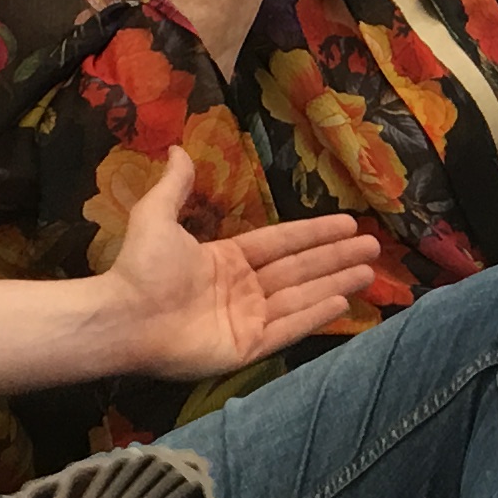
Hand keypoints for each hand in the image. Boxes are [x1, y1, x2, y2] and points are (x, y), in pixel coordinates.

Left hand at [95, 146, 376, 378]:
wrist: (124, 316)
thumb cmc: (141, 268)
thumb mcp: (156, 217)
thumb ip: (175, 187)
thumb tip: (179, 149)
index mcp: (225, 261)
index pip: (281, 244)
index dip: (314, 233)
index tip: (348, 223)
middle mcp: (242, 290)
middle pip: (299, 269)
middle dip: (336, 257)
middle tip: (373, 246)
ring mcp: (246, 320)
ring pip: (301, 297)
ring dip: (335, 283)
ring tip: (368, 271)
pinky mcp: (246, 348)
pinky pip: (288, 328)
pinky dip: (315, 316)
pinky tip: (343, 301)